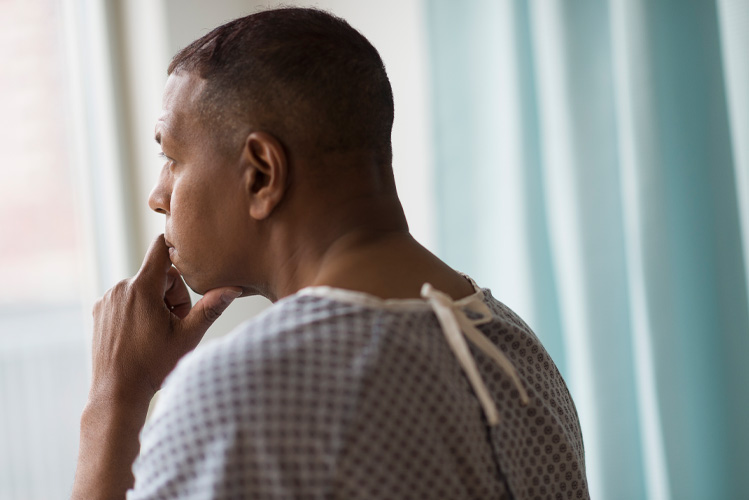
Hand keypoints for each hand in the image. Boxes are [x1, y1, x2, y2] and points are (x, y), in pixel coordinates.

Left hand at [89, 234, 241, 404]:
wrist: (117, 392)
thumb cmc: (153, 366)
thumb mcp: (188, 336)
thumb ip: (210, 307)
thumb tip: (234, 288)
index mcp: (142, 288)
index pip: (160, 248)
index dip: (177, 252)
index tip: (188, 262)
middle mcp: (120, 288)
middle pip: (157, 275)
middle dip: (171, 295)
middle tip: (175, 324)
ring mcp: (107, 300)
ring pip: (142, 288)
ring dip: (154, 304)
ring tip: (157, 333)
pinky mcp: (99, 312)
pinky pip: (126, 299)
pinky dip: (137, 311)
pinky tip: (141, 335)